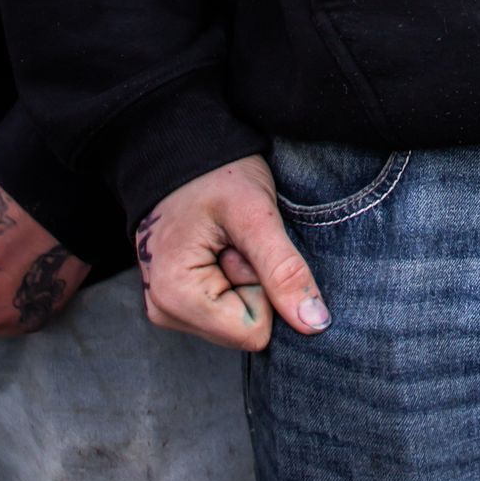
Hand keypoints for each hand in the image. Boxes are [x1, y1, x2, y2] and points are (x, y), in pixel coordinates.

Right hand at [135, 157, 329, 351]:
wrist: (185, 149)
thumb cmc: (217, 174)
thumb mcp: (256, 214)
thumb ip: (284, 270)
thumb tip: (316, 325)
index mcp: (175, 296)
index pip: (253, 331)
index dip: (263, 287)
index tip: (244, 245)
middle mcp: (163, 311)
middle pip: (243, 329)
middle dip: (251, 282)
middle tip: (236, 239)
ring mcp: (167, 309)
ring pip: (236, 321)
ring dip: (242, 279)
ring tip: (226, 240)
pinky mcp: (177, 302)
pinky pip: (225, 310)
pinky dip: (232, 278)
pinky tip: (218, 247)